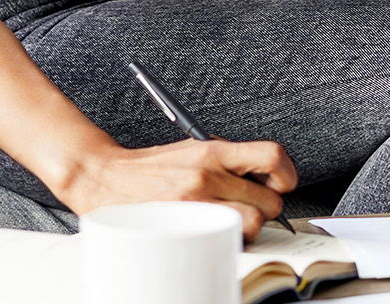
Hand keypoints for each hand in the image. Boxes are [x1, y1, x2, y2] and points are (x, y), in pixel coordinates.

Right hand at [51, 137, 297, 241]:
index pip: (272, 156)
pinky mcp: (184, 226)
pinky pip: (227, 239)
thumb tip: (265, 179)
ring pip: (252, 225)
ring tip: (229, 223)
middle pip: (269, 201)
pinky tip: (214, 234)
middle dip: (265, 209)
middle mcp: (207, 174)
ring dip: (247, 228)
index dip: (286, 174)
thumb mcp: (192, 149)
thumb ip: (228, 161)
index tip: (281, 183)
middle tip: (249, 208)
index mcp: (212, 150)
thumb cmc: (149, 168)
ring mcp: (195, 203)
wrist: (103, 177)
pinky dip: (227, 240)